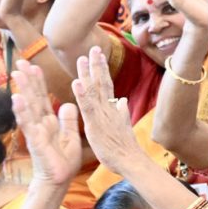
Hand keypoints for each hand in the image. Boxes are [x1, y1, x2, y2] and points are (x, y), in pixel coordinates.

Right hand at [9, 61, 80, 187]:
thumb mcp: (70, 135)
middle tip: (20, 62)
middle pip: (33, 98)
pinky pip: (28, 124)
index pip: (43, 97)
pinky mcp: (35, 141)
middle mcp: (39, 123)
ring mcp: (35, 131)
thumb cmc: (63, 160)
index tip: (34, 65)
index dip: (39, 82)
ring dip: (22, 90)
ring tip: (17, 74)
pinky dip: (22, 111)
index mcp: (49, 121)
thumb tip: (68, 104)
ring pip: (28, 107)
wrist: (59, 180)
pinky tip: (17, 99)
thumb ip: (68, 120)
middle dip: (27, 80)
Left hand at [70, 46, 146, 172]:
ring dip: (88, 74)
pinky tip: (77, 82)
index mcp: (112, 109)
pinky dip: (82, 94)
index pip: (107, 85)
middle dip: (97, 65)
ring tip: (82, 58)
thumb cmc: (125, 148)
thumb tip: (122, 100)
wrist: (130, 161)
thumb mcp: (123, 126)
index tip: (99, 55)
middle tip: (94, 48)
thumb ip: (121, 112)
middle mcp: (108, 108)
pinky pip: (87, 107)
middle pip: (102, 83)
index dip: (102, 70)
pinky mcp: (94, 125)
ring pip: (94, 91)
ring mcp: (101, 115)